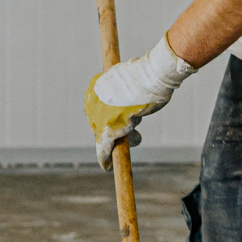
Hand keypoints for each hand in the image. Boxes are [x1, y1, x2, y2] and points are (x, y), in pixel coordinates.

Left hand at [85, 35, 196, 169]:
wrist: (149, 79)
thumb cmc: (147, 75)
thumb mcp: (132, 77)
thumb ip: (125, 86)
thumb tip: (129, 83)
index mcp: (95, 87)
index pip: (98, 110)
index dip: (110, 120)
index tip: (119, 126)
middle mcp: (93, 102)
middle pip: (100, 125)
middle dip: (117, 131)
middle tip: (134, 132)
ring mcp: (99, 117)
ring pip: (107, 137)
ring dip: (125, 140)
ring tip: (138, 136)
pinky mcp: (108, 131)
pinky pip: (105, 149)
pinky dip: (105, 158)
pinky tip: (107, 166)